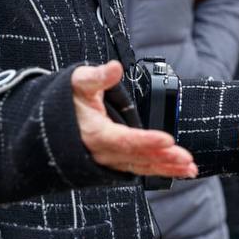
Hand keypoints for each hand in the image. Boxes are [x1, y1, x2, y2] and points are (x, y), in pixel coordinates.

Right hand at [72, 61, 197, 178]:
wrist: (49, 123)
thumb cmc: (64, 101)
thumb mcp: (77, 83)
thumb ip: (96, 77)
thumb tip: (114, 68)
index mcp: (94, 133)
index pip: (123, 140)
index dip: (146, 141)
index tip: (168, 140)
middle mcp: (102, 153)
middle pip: (136, 157)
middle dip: (163, 159)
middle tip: (186, 159)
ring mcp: (108, 161)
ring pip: (140, 167)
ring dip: (166, 168)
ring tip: (189, 168)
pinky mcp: (114, 163)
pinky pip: (138, 168)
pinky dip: (159, 171)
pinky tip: (177, 171)